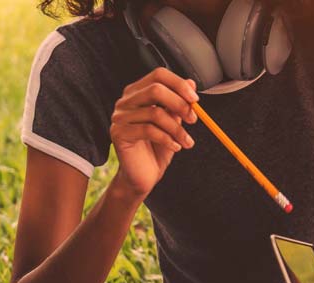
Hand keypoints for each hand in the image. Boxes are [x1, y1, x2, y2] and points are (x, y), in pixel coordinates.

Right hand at [108, 67, 198, 201]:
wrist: (143, 176)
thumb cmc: (157, 149)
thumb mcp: (173, 123)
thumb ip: (178, 103)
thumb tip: (191, 83)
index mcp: (138, 93)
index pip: (158, 75)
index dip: (179, 84)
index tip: (195, 99)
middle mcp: (125, 101)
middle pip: (155, 89)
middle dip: (179, 104)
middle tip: (193, 119)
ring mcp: (119, 117)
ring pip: (154, 113)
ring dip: (177, 128)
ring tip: (187, 141)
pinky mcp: (118, 133)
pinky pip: (148, 130)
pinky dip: (167, 139)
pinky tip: (175, 147)